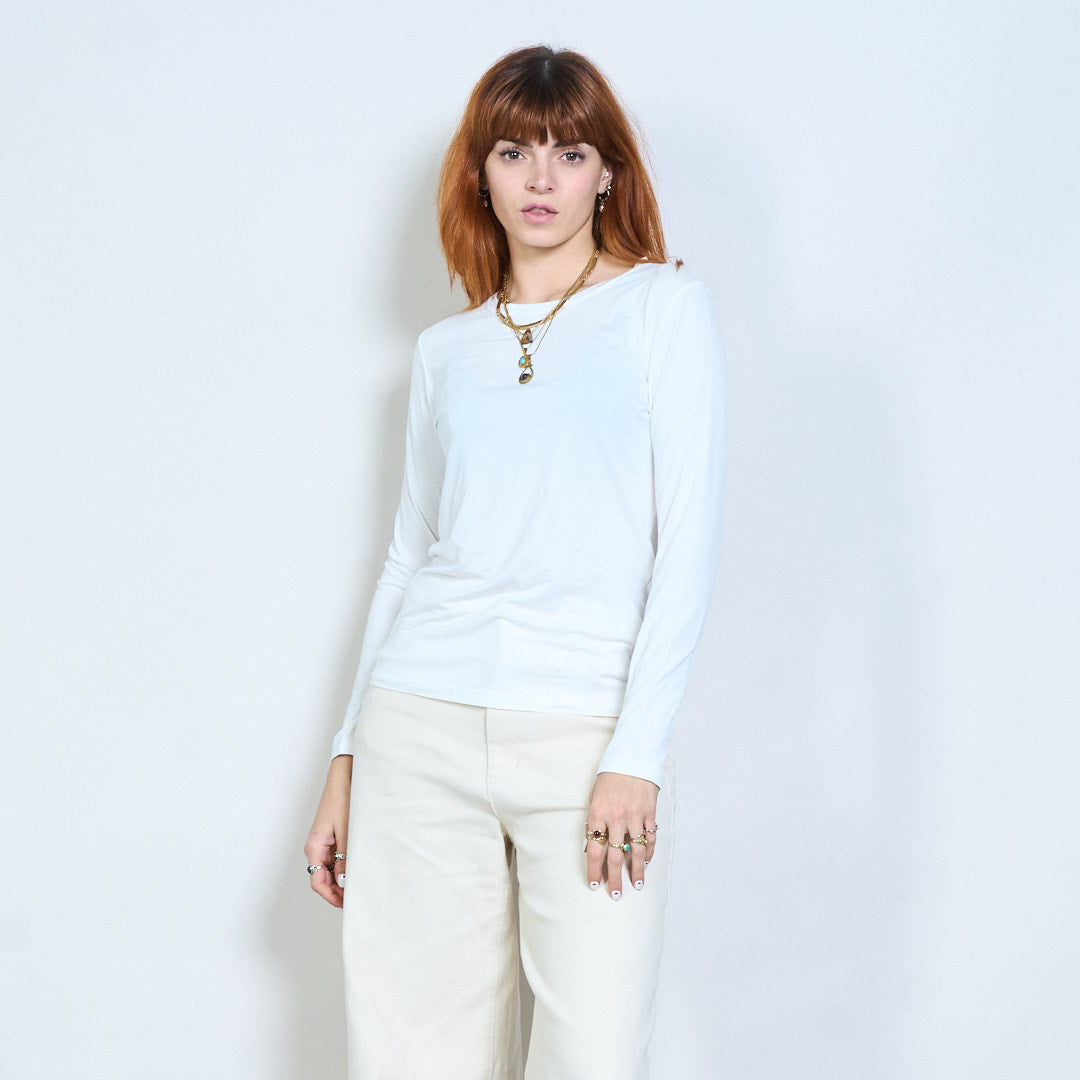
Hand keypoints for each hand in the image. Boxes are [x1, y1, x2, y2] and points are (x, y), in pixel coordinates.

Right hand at [304, 755, 352, 907]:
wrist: (344, 776)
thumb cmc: (343, 799)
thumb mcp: (347, 832)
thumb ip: (346, 859)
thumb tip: (346, 882)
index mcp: (314, 846)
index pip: (318, 882)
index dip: (331, 896)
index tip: (346, 904)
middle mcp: (315, 846)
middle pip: (322, 878)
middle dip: (337, 891)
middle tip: (355, 898)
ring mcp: (323, 841)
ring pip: (329, 869)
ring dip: (341, 879)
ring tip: (359, 884)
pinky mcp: (331, 836)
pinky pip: (334, 858)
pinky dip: (344, 866)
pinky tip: (357, 868)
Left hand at [585, 771, 658, 899]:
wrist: (631, 757)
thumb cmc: (609, 779)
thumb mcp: (594, 798)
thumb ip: (594, 823)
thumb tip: (592, 848)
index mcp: (597, 813)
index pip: (594, 849)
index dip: (594, 869)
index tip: (594, 884)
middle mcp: (615, 817)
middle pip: (614, 855)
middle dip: (614, 878)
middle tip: (615, 895)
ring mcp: (634, 816)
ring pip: (636, 851)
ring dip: (636, 871)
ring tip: (637, 885)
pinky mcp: (649, 813)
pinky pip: (650, 838)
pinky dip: (649, 853)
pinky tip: (647, 863)